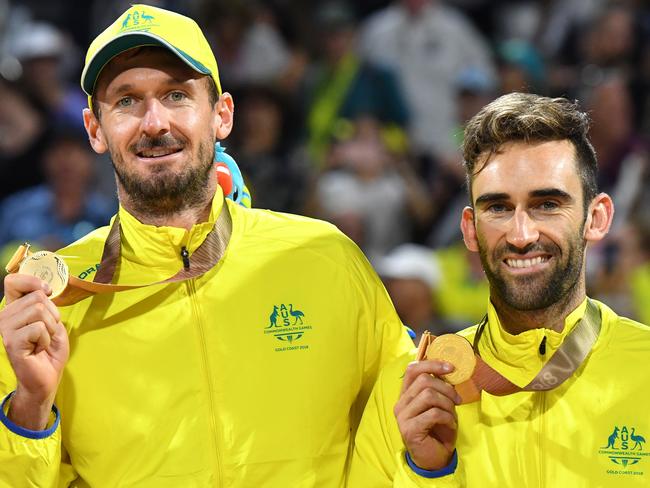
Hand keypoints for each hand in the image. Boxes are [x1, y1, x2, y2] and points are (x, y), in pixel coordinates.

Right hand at [0, 273, 68, 428]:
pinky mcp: (12, 342)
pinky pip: (39, 328)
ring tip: (42, 341)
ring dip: (50, 328)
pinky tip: (38, 349)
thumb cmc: (49, 350)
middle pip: (37, 297)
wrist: (47, 377)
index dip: (33, 281)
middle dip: (52, 314)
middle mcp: (5, 316)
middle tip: (47, 332)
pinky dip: (46, 339)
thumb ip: (46, 304)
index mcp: (14, 309)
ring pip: (39, 311)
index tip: (47, 291)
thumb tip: (44, 288)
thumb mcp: (52, 321)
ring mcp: (6, 329)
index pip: (13, 281)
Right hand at [394, 360, 461, 470]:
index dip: (432, 364)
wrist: (434, 459)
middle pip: (424, 380)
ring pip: (429, 395)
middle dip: (446, 388)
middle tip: (458, 400)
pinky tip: (450, 425)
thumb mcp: (439, 405)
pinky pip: (433, 414)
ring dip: (447, 404)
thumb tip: (449, 369)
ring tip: (453, 414)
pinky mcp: (410, 429)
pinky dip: (448, 417)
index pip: (412, 369)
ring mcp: (403, 416)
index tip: (451, 367)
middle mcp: (401, 403)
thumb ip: (437, 389)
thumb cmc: (438, 430)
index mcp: (406, 394)